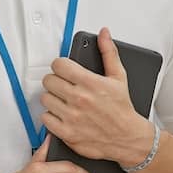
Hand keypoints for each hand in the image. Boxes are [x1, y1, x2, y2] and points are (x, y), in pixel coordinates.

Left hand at [40, 27, 154, 165]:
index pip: (59, 65)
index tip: (65, 70)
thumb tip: (103, 34)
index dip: (61, 66)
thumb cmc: (122, 109)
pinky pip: (45, 119)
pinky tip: (62, 114)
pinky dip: (51, 117)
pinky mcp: (67, 133)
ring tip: (64, 100)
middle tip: (64, 85)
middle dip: (56, 81)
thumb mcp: (119, 77)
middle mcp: (78, 99)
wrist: (127, 138)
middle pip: (49, 80)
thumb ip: (109, 52)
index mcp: (90, 83)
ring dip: (53, 98)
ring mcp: (71, 117)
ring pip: (45, 98)